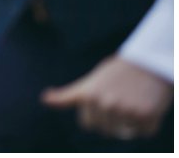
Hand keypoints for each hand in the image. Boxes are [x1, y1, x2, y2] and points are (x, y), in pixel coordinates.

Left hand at [42, 56, 173, 139]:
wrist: (148, 61)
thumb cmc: (115, 72)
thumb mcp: (89, 83)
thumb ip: (67, 96)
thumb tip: (45, 99)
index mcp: (89, 97)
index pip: (90, 125)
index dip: (98, 116)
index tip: (107, 102)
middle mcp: (106, 104)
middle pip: (107, 130)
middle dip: (114, 120)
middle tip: (123, 100)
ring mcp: (126, 110)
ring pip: (126, 131)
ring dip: (131, 122)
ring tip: (134, 101)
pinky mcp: (146, 114)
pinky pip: (145, 131)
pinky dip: (148, 123)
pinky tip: (147, 106)